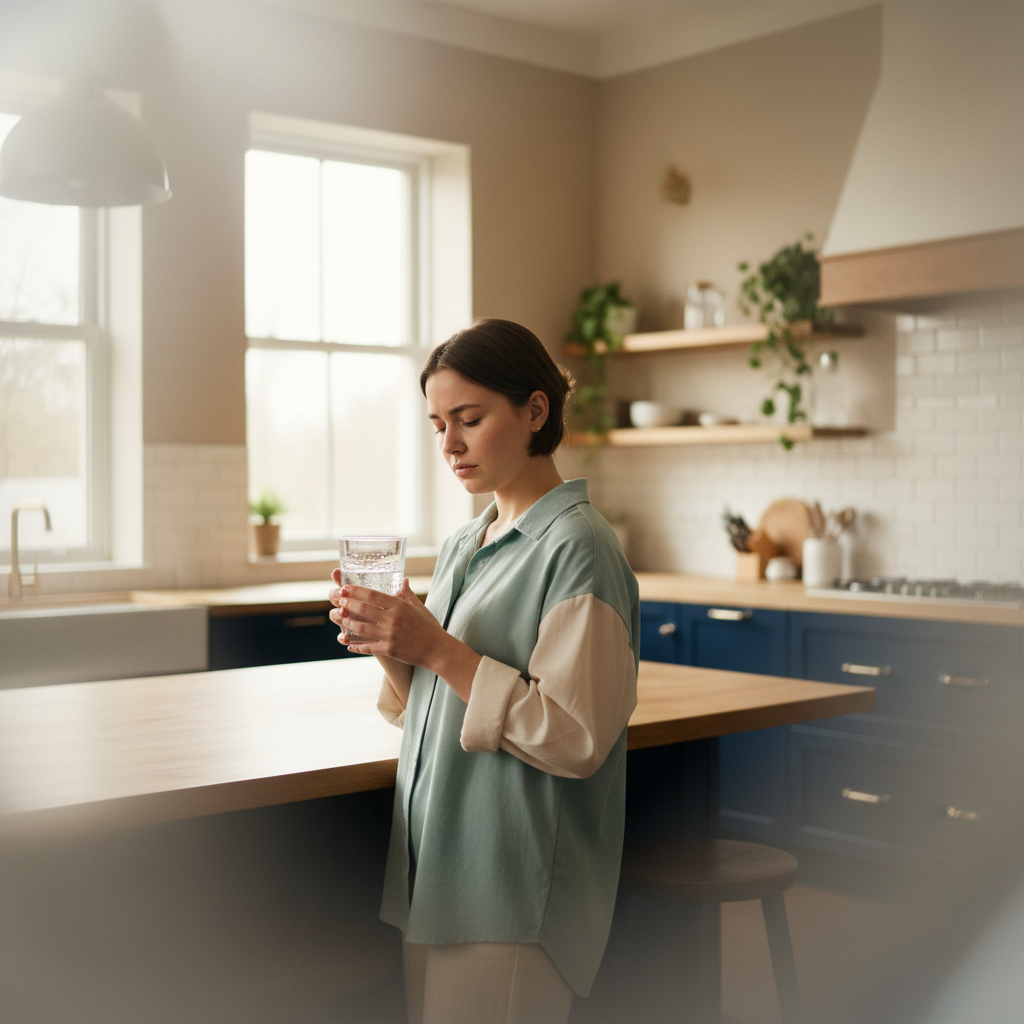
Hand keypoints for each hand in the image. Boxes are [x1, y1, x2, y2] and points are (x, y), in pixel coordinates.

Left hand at [327, 570, 481, 700]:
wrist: (437, 649)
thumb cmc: (429, 626)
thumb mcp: (419, 607)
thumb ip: (407, 594)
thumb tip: (403, 581)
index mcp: (399, 606)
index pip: (373, 595)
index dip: (357, 591)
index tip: (345, 587)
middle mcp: (393, 619)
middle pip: (364, 609)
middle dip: (349, 604)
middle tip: (339, 600)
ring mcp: (390, 635)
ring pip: (362, 628)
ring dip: (349, 624)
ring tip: (341, 619)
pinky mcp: (390, 650)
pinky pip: (369, 647)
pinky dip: (357, 646)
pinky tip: (348, 645)